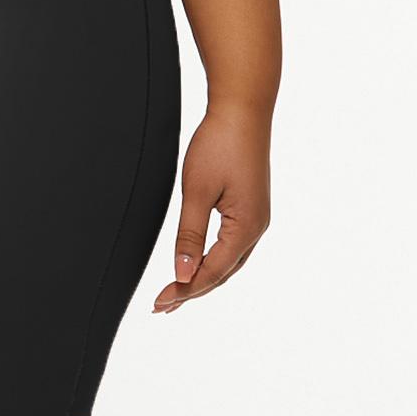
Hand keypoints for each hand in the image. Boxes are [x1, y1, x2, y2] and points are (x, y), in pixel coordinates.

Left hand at [153, 99, 270, 313]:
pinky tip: (199, 262)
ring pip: (229, 261)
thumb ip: (189, 234)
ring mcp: (256, 218)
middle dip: (193, 289)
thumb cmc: (220, 144)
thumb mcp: (197, 190)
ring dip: (203, 276)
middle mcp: (256, 228)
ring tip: (177, 292)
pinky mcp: (251, 207)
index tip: (159, 303)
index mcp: (246, 228)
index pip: (211, 272)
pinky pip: (232, 244)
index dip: (184, 290)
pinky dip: (213, 258)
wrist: (243, 110)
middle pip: (223, 272)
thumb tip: (182, 274)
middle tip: (163, 305)